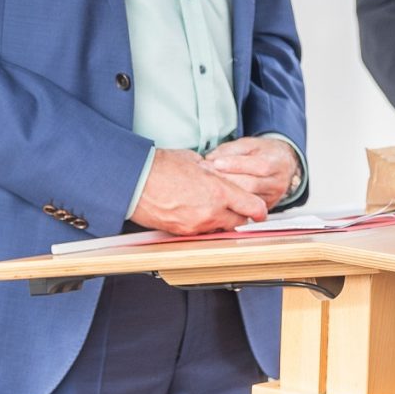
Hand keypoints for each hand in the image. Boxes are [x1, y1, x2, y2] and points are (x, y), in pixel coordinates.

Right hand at [132, 148, 268, 234]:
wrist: (134, 181)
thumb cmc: (159, 167)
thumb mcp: (194, 161)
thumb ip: (212, 172)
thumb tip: (217, 174)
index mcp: (218, 191)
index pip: (252, 206)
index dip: (259, 209)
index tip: (260, 210)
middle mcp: (211, 212)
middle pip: (238, 222)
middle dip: (240, 215)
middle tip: (237, 207)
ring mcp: (196, 225)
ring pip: (219, 228)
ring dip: (220, 219)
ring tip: (210, 206)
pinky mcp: (181, 232)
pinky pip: (201, 231)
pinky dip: (203, 223)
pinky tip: (194, 211)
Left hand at [205, 135, 296, 204]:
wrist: (282, 164)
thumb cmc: (264, 152)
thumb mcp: (250, 144)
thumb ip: (231, 149)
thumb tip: (212, 158)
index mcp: (277, 162)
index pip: (259, 166)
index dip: (236, 165)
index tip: (216, 162)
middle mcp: (278, 182)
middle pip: (251, 185)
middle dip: (227, 179)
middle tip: (206, 173)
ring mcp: (273, 197)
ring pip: (247, 198)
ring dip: (226, 190)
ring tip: (209, 183)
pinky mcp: (266, 206)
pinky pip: (246, 206)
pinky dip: (231, 199)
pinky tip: (218, 193)